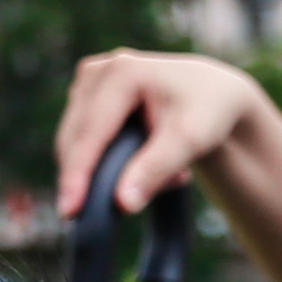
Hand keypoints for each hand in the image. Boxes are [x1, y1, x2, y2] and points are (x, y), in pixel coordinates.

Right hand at [54, 49, 259, 218]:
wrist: (212, 91)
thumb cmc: (206, 112)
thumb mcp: (189, 141)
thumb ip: (155, 170)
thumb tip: (123, 204)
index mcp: (122, 72)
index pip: (91, 132)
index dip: (78, 173)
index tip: (70, 211)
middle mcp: (98, 70)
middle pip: (77, 138)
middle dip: (94, 177)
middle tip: (137, 202)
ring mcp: (88, 81)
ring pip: (77, 141)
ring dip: (106, 169)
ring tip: (164, 175)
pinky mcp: (87, 95)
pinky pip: (84, 139)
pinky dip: (106, 160)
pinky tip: (145, 163)